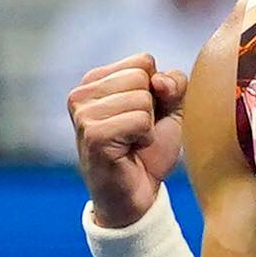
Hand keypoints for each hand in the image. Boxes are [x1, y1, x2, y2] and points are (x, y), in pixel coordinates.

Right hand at [70, 51, 186, 227]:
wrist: (138, 195)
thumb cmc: (150, 151)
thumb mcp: (171, 110)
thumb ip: (174, 84)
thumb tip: (158, 80)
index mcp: (95, 80)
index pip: (143, 61)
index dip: (158, 90)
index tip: (146, 115)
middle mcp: (82, 92)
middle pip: (142, 77)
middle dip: (152, 108)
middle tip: (138, 132)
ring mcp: (83, 113)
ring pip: (142, 99)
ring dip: (148, 125)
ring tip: (133, 142)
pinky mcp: (92, 134)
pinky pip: (139, 120)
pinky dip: (145, 137)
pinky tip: (130, 150)